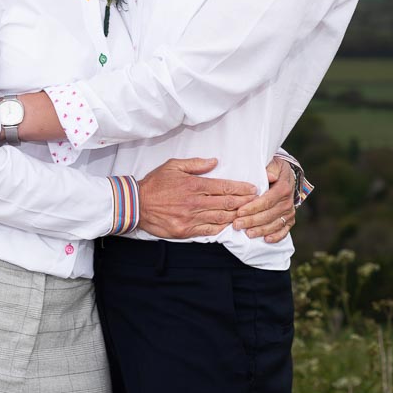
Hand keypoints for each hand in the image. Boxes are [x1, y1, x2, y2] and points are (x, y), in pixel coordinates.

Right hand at [136, 158, 258, 239]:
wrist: (135, 204)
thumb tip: (215, 161)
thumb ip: (196, 164)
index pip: (224, 187)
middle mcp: (195, 202)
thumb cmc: (155, 183)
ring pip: (220, 218)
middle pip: (226, 203)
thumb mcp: (173, 165)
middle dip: (244, 202)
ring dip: (236, 216)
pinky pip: (208, 231)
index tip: (253, 189)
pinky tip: (228, 225)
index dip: (241, 189)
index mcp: (194, 185)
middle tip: (257, 201)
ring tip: (248, 213)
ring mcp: (190, 218)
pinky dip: (220, 228)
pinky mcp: (184, 231)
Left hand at [233, 158, 296, 242]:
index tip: (239, 212)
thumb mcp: (274, 163)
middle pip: (269, 214)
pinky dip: (277, 236)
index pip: (267, 200)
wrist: (287, 176)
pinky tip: (266, 240)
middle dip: (252, 221)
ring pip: (275, 224)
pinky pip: (284, 230)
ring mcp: (289, 212)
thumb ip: (270, 168)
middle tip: (237, 225)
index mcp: (283, 188)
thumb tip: (269, 175)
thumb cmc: (275, 170)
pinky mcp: (290, 220)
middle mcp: (288, 202)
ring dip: (261, 230)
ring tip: (247, 234)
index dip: (253, 207)